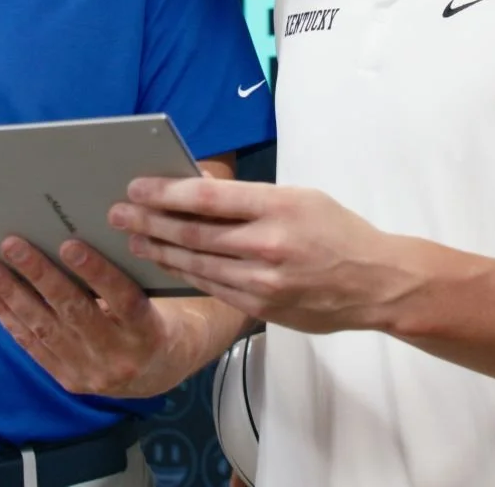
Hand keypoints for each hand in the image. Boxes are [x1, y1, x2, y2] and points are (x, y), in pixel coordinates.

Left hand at [0, 236, 193, 398]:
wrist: (158, 370)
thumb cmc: (155, 317)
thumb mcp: (155, 297)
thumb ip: (123, 277)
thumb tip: (73, 240)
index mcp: (148, 331)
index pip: (123, 299)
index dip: (96, 272)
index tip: (69, 244)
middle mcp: (119, 356)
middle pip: (74, 312)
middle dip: (39, 275)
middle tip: (12, 244)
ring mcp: (90, 372)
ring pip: (44, 329)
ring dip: (11, 295)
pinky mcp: (68, 381)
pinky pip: (32, 346)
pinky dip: (8, 317)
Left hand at [111, 178, 418, 334]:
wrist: (376, 284)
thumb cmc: (338, 233)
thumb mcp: (301, 198)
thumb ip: (250, 198)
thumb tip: (197, 191)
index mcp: (279, 206)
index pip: (208, 197)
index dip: (164, 192)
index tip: (136, 186)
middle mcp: (268, 245)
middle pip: (192, 232)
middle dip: (148, 222)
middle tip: (118, 213)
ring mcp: (263, 281)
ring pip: (196, 263)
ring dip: (159, 250)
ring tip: (133, 239)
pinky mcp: (261, 308)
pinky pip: (212, 288)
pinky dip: (185, 274)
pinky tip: (167, 264)